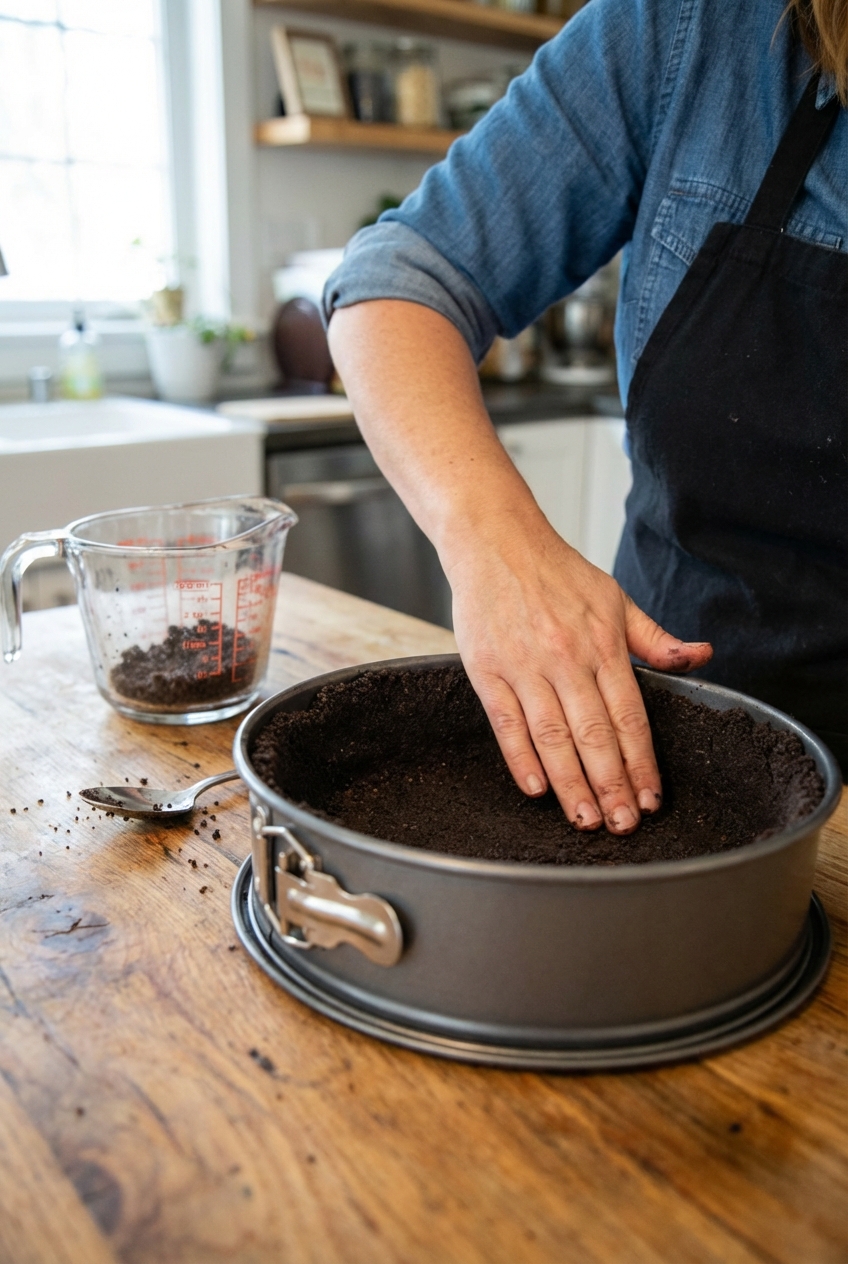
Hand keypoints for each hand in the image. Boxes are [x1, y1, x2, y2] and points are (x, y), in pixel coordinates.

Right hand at [447, 516, 712, 834]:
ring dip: (570, 783)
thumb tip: (700, 656)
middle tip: (621, 826)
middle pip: (593, 735)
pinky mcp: (487, 670)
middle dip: (611, 785)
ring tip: (585, 820)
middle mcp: (566, 658)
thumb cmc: (557, 572)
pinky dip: (521, 758)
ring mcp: (524, 666)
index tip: (650, 799)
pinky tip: (537, 787)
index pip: (629, 717)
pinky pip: (506, 723)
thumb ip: (655, 638)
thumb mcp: (616, 597)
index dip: (641, 763)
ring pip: (552, 736)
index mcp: (603, 644)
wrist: (495, 541)